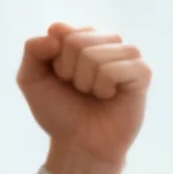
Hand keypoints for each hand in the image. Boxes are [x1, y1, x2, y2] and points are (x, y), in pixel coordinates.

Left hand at [16, 22, 151, 173]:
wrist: (79, 144)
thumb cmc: (59, 110)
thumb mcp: (31, 80)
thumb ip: (32, 50)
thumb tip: (56, 33)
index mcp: (81, 36)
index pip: (59, 29)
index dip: (53, 60)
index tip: (59, 77)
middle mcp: (105, 40)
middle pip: (75, 41)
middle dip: (67, 71)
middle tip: (77, 89)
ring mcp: (126, 54)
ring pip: (93, 55)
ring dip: (85, 82)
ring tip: (93, 93)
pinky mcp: (141, 72)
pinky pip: (113, 69)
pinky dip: (102, 88)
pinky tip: (109, 96)